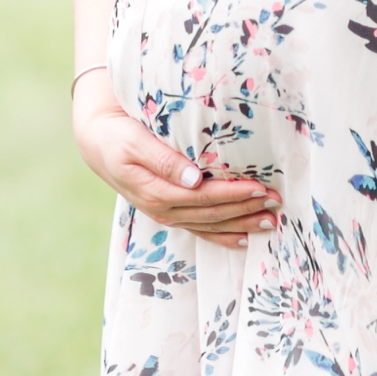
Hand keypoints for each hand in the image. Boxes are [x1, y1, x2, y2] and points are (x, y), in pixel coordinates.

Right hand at [72, 73, 278, 248]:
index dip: (233, 194)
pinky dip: (223, 235)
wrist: (99, 144)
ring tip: (271, 221)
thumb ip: (164, 159)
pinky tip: (244, 238)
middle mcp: (164, 209)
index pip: (204, 197)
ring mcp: (167, 214)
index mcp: (156, 192)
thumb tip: (194, 178)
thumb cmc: (119, 136)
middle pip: (212, 214)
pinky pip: (200, 230)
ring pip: (210, 225)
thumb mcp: (135, 142)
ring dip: (241, 224)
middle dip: (246, 210)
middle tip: (277, 202)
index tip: (260, 187)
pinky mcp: (170, 212)